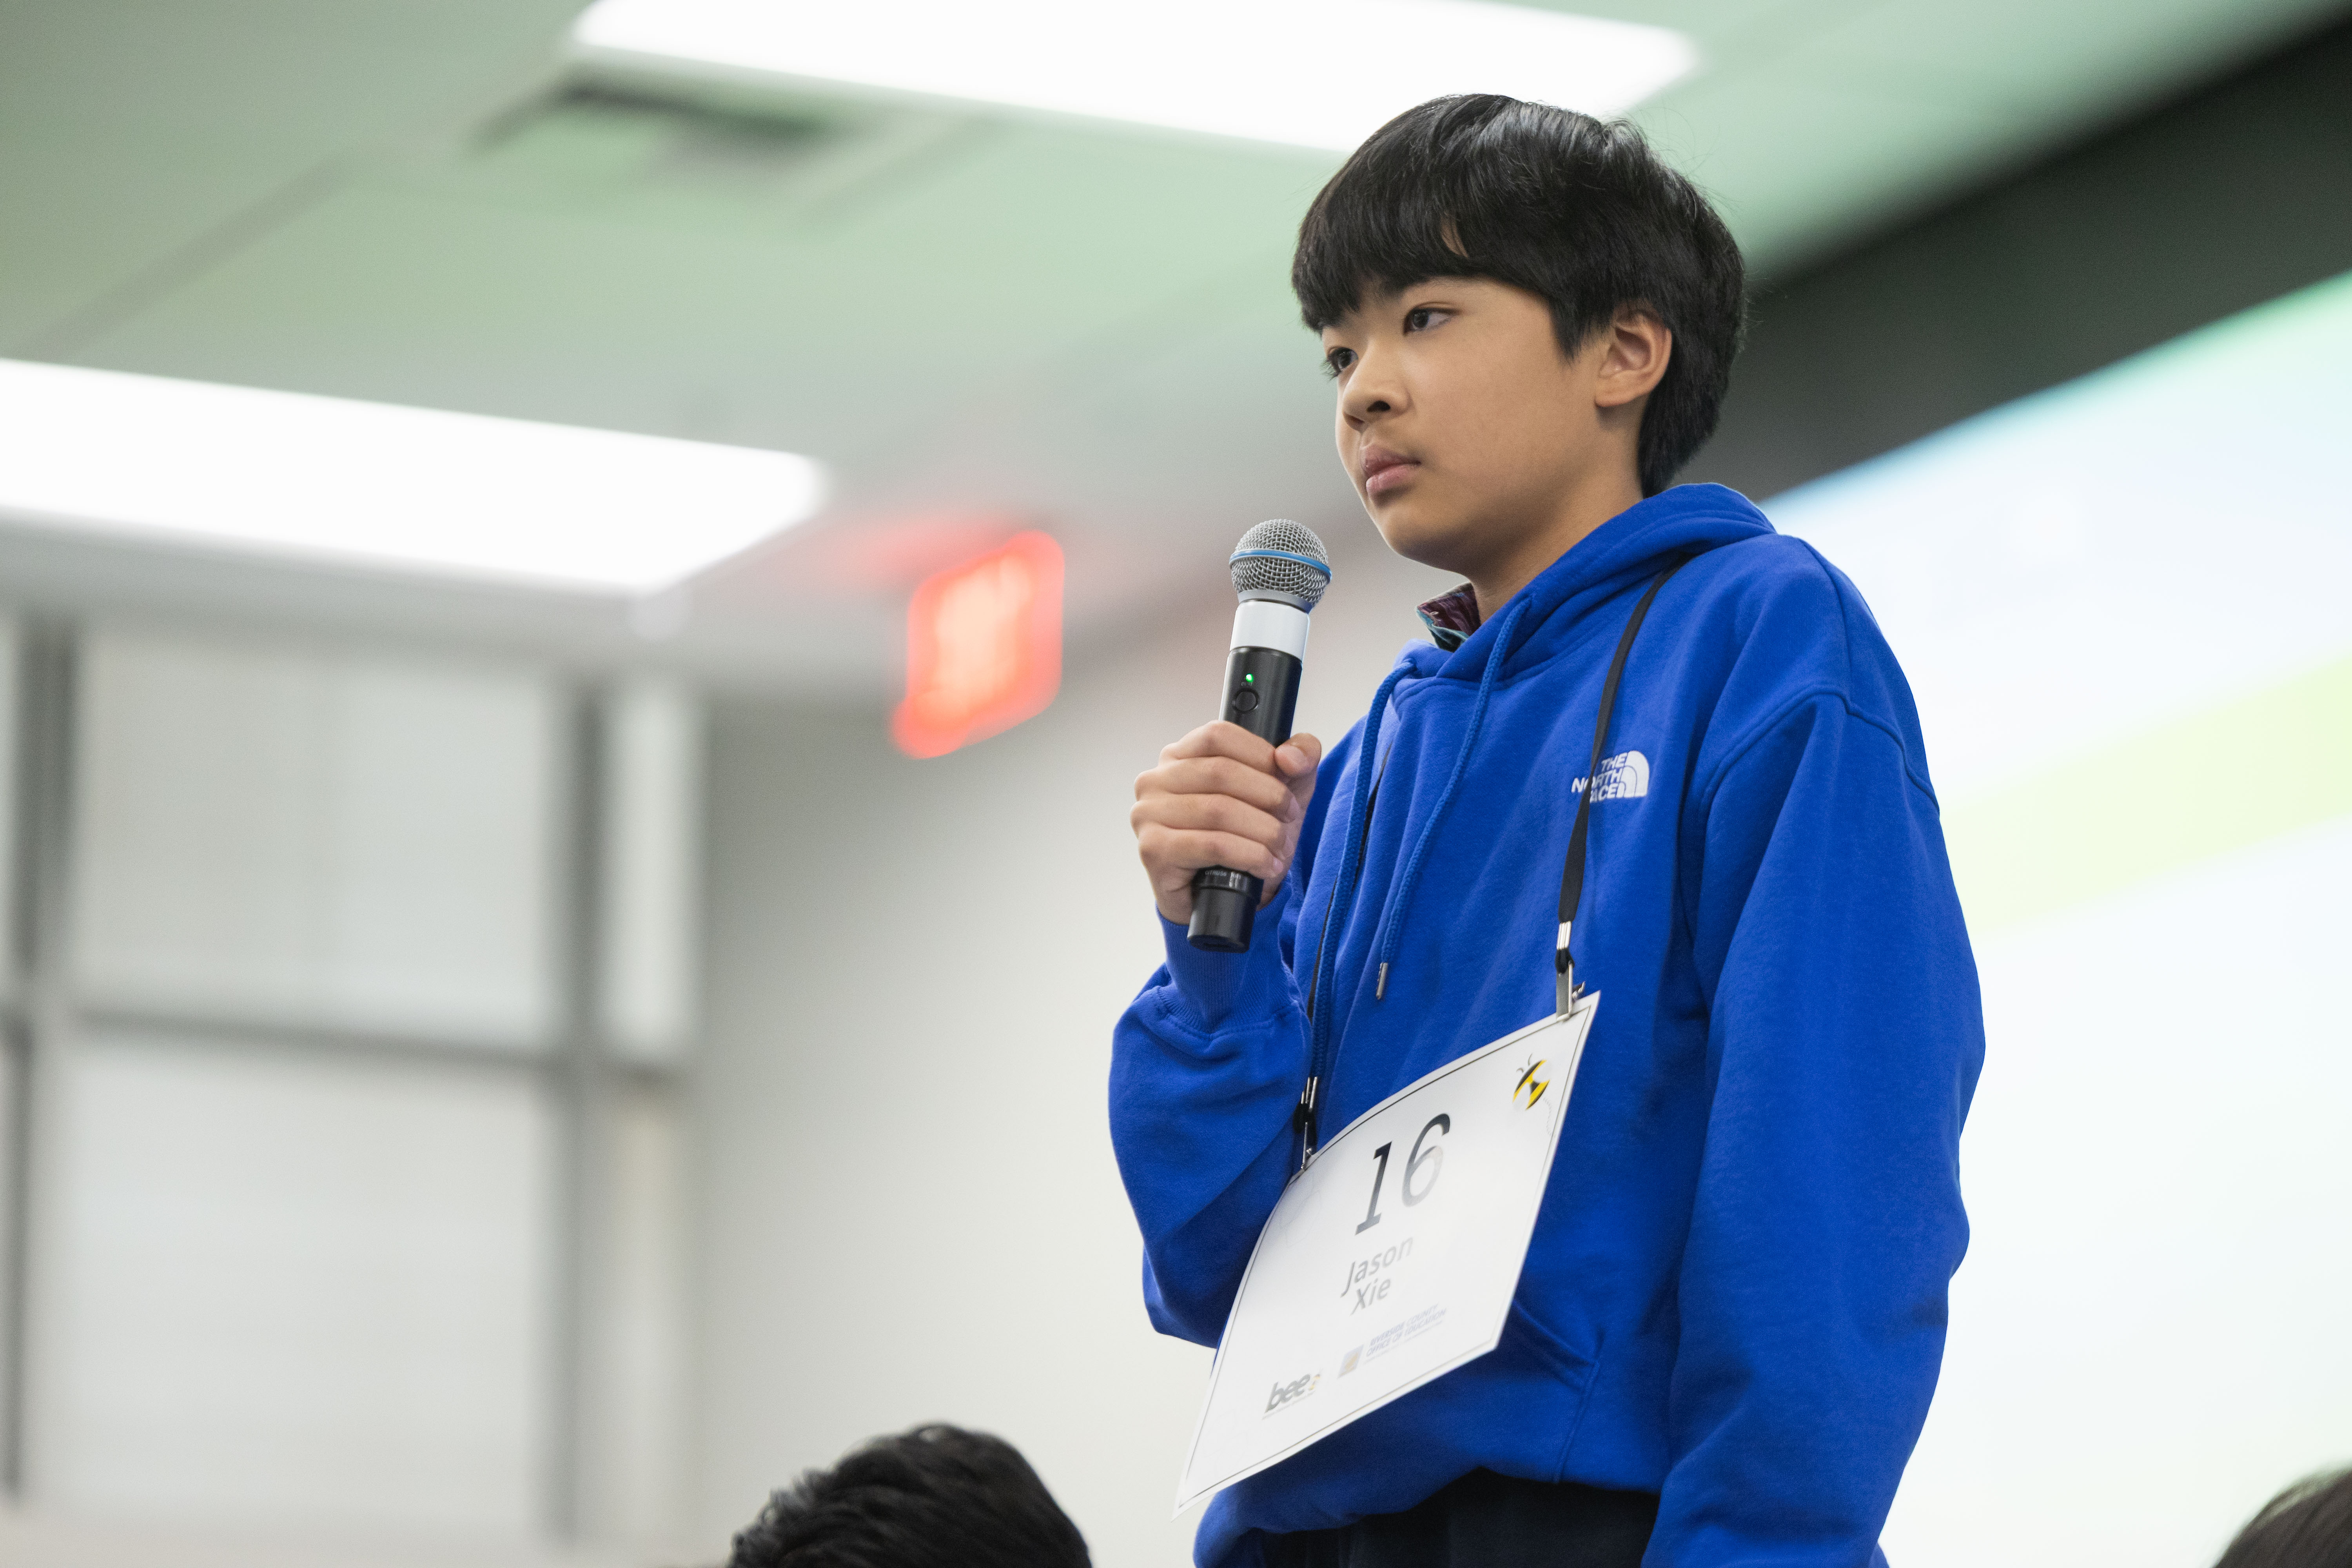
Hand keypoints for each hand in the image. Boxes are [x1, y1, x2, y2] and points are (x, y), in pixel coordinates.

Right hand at [1132, 722, 1322, 924]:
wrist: (1223, 893)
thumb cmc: (1245, 835)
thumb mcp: (1282, 790)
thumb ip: (1299, 758)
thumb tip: (1290, 757)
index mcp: (1179, 755)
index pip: (1218, 735)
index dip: (1260, 754)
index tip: (1286, 780)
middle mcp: (1155, 780)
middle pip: (1221, 772)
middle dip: (1269, 796)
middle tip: (1289, 818)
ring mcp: (1148, 814)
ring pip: (1218, 810)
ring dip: (1263, 831)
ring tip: (1280, 847)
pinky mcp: (1153, 850)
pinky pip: (1210, 845)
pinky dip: (1248, 855)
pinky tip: (1264, 865)